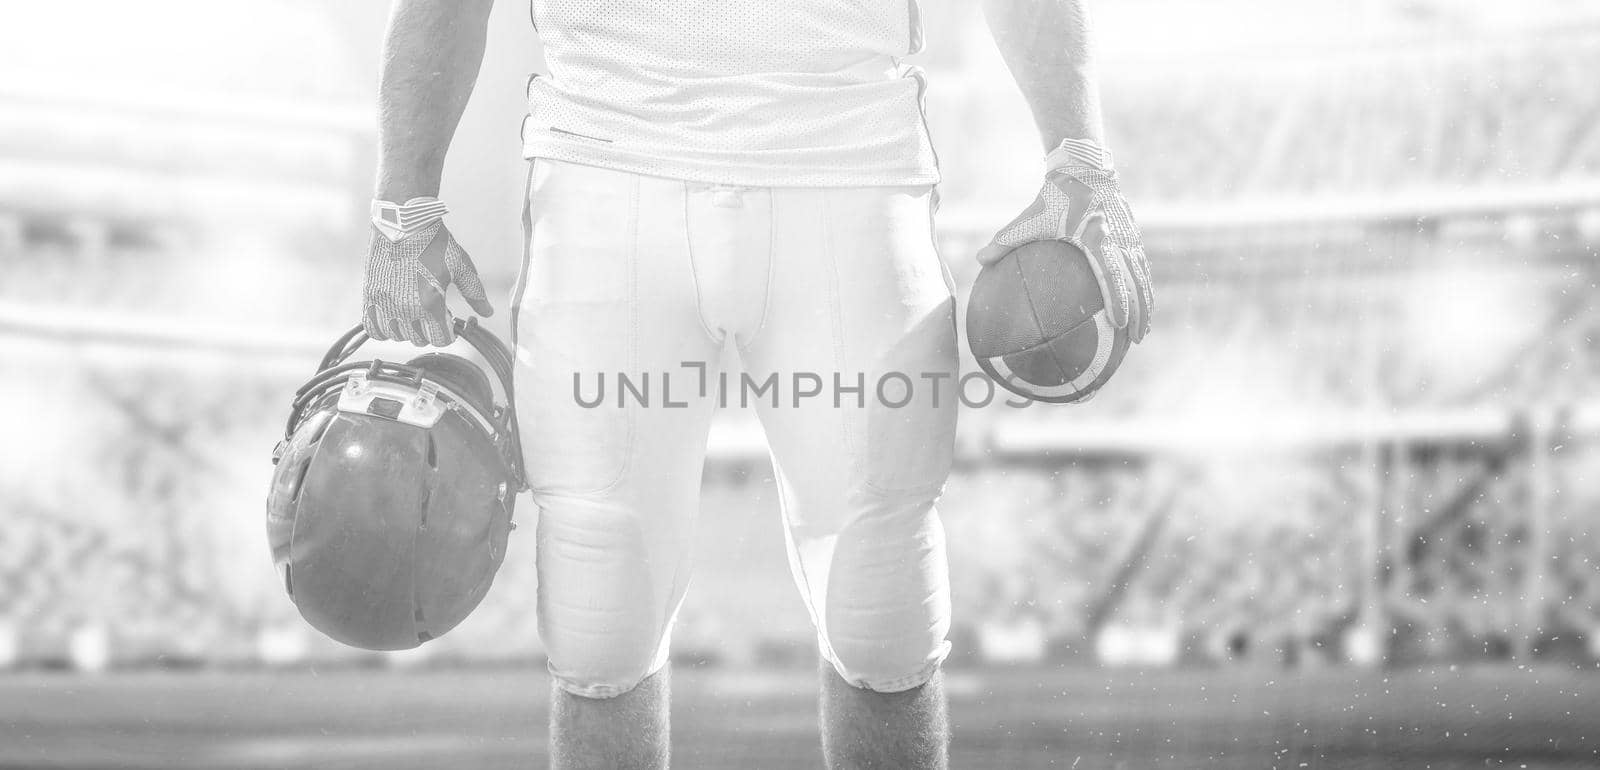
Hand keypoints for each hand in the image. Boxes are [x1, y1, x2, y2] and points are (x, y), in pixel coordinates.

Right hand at [363, 208, 492, 346]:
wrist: (403, 222)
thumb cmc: (434, 243)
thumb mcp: (461, 267)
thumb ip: (475, 294)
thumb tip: (489, 313)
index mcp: (429, 304)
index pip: (440, 340)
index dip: (448, 332)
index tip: (448, 319)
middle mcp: (404, 308)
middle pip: (419, 339)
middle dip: (429, 329)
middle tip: (431, 311)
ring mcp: (384, 303)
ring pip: (396, 336)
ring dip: (407, 329)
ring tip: (413, 313)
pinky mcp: (369, 296)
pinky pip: (372, 327)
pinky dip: (383, 327)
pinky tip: (393, 316)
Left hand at [976, 144, 1152, 342]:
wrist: (1083, 168)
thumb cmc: (1055, 196)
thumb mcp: (1029, 218)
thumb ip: (1006, 240)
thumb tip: (979, 260)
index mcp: (1095, 239)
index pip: (1111, 276)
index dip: (1118, 301)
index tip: (1119, 324)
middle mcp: (1118, 239)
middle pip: (1136, 281)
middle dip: (1140, 312)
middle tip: (1138, 339)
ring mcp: (1128, 236)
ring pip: (1142, 274)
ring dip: (1146, 301)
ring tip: (1145, 328)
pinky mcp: (1131, 233)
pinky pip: (1140, 264)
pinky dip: (1143, 284)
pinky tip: (1140, 302)